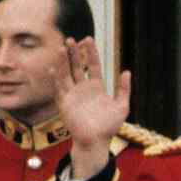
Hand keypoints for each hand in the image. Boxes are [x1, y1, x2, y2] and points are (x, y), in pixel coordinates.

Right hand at [56, 37, 131, 179]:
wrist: (96, 141)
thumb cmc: (109, 126)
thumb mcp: (122, 106)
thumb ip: (124, 89)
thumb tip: (127, 71)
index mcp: (96, 87)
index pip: (92, 65)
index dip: (91, 53)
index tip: (89, 39)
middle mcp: (82, 88)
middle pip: (76, 66)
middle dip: (73, 53)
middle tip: (70, 39)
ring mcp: (72, 94)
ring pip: (66, 74)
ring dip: (62, 62)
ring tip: (61, 48)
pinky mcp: (64, 103)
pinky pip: (58, 89)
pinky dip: (56, 79)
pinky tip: (53, 68)